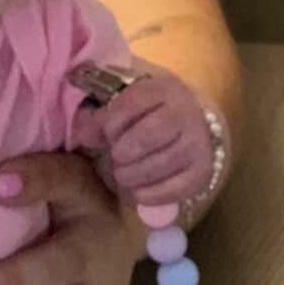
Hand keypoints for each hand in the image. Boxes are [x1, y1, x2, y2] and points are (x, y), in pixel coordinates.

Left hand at [73, 71, 212, 204]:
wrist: (195, 122)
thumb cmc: (150, 112)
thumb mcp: (127, 103)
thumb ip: (101, 117)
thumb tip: (81, 137)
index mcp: (163, 90)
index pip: (132, 104)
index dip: (111, 123)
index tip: (106, 135)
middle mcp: (185, 114)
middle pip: (148, 135)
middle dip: (123, 151)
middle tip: (116, 158)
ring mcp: (198, 144)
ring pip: (162, 163)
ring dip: (134, 174)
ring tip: (123, 174)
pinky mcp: (202, 171)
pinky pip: (177, 188)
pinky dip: (152, 194)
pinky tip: (138, 192)